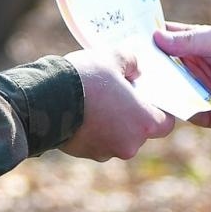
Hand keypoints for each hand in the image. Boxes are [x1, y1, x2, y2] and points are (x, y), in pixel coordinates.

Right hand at [60, 48, 175, 160]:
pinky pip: (97, 141)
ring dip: (111, 122)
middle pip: (140, 130)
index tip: (147, 96)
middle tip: (118, 93)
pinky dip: (93, 129)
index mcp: (143, 123)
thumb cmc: (86, 79)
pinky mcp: (85, 154)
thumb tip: (135, 70)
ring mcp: (105, 152)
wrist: (45, 99)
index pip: (165, 123)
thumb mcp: (114, 57)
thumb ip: (132, 62)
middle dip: (131, 113)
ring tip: (96, 100)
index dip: (159, 109)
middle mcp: (129, 144)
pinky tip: (81, 109)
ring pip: (117, 136)